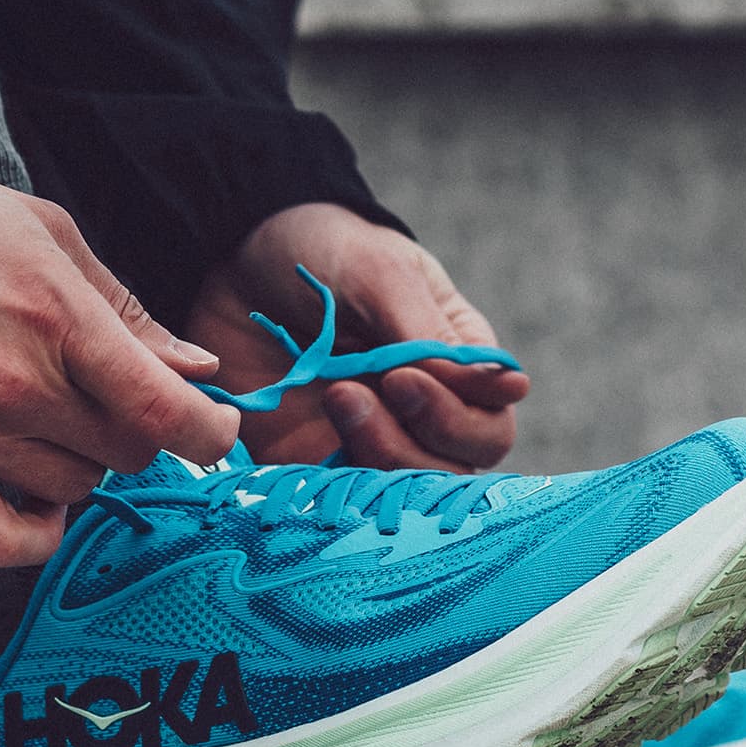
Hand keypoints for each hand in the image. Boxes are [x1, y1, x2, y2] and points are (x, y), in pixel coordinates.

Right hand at [0, 158, 239, 566]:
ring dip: (80, 462)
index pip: (166, 412)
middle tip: (107, 398)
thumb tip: (199, 372)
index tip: (215, 426)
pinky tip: (37, 498)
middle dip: (137, 430)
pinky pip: (1, 541)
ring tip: (47, 417)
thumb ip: (129, 313)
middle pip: (128, 453)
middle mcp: (16, 388)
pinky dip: (34, 531)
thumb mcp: (49, 237)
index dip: (211, 431)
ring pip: (75, 488)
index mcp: (59, 320)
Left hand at [186, 203, 529, 470]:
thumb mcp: (382, 274)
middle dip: (418, 440)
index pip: (491, 421)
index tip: (403, 377)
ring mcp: (373, 438)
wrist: (236, 258)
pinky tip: (308, 438)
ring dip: (376, 453)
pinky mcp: (319, 460)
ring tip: (335, 397)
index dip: (460, 416)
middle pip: (458, 467)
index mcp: (457, 363)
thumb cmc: (325, 251)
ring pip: (405, 488)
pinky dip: (333, 481)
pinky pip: (343, 495)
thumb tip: (510, 390)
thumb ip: (432, 336)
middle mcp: (424, 410)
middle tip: (362, 390)